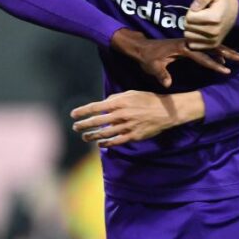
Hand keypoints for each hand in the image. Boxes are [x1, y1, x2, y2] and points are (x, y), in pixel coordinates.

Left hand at [71, 90, 203, 147]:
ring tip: (84, 137)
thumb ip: (115, 99)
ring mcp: (127, 126)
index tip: (73, 114)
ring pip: (105, 133)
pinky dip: (107, 143)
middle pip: (97, 121)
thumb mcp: (130, 94)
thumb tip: (102, 104)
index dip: (83, 111)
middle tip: (75, 127)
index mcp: (119, 102)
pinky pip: (116, 141)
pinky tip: (100, 144)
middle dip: (84, 124)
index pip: (95, 107)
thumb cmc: (147, 99)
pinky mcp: (133, 136)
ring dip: (92, 135)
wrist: (165, 111)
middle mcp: (121, 115)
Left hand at [109, 28, 238, 87]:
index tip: (226, 70)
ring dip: (226, 51)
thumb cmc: (147, 58)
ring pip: (212, 45)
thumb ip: (161, 75)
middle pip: (213, 46)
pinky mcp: (189, 45)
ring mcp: (190, 43)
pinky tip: (223, 59)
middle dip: (229, 52)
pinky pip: (207, 47)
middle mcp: (189, 42)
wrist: (142, 47)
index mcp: (182, 47)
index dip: (214, 64)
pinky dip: (217, 52)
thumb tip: (168, 85)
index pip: (202, 56)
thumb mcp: (152, 67)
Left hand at [184, 0, 238, 49]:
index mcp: (214, 18)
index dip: (191, 11)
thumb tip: (193, 8)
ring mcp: (213, 40)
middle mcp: (214, 32)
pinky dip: (193, 38)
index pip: (189, 18)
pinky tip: (200, 31)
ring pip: (188, 37)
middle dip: (190, 20)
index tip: (200, 8)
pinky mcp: (212, 46)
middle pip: (187, 27)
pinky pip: (193, 45)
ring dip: (191, 29)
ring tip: (200, 22)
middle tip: (199, 15)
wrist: (236, 11)